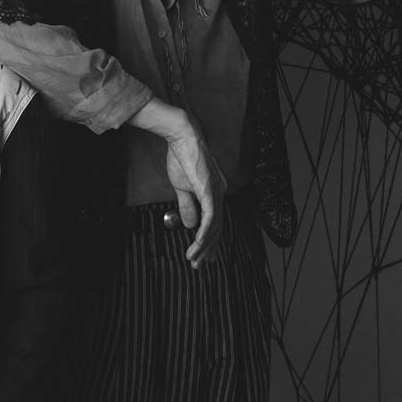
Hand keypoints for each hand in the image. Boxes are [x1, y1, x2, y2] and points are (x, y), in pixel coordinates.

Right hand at [128, 97, 226, 268]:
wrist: (181, 136)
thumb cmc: (181, 157)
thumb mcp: (182, 186)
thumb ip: (187, 206)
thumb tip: (189, 224)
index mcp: (215, 192)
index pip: (216, 222)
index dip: (210, 241)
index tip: (203, 256)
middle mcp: (220, 193)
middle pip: (218, 228)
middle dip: (208, 249)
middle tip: (199, 265)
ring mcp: (217, 192)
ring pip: (216, 227)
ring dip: (205, 246)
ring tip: (194, 259)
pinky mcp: (210, 190)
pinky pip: (211, 217)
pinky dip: (206, 233)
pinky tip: (199, 244)